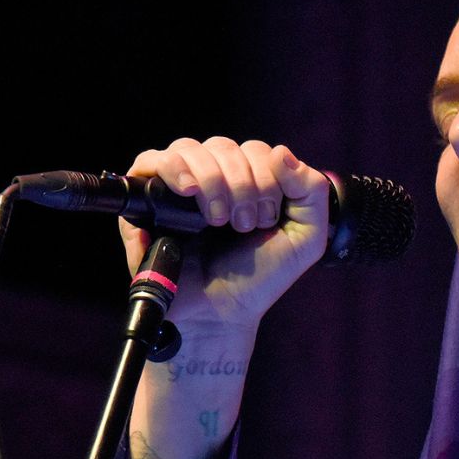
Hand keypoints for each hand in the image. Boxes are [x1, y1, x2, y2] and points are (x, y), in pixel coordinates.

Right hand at [119, 136, 332, 333]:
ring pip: (189, 149)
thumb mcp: (305, 238)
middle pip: (223, 147)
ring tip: (218, 220)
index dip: (266, 178)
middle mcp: (212, 176)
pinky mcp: (147, 200)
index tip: (266, 220)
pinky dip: (172, 168)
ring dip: (212, 180)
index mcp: (248, 179)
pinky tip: (189, 190)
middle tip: (244, 225)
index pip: (256, 150)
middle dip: (242, 186)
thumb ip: (311, 191)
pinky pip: (149, 162)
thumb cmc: (260, 276)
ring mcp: (177, 185)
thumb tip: (281, 152)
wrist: (222, 311)